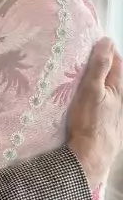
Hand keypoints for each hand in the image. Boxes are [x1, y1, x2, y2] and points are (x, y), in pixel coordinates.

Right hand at [68, 37, 122, 187]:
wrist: (90, 158)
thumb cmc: (90, 123)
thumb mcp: (92, 90)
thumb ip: (100, 66)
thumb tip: (107, 41)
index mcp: (119, 89)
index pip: (116, 61)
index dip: (105, 50)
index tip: (91, 43)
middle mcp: (120, 100)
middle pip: (112, 77)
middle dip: (100, 66)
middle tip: (83, 58)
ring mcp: (115, 114)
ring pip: (107, 92)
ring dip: (97, 84)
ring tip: (80, 78)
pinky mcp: (107, 126)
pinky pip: (102, 106)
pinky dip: (95, 99)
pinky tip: (85, 103)